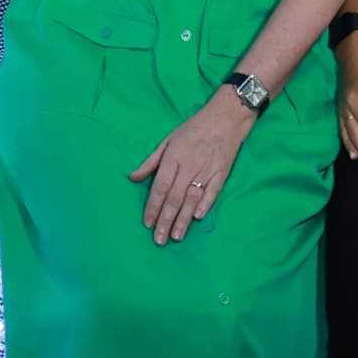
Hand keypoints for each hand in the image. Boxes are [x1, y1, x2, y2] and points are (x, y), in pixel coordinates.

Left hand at [130, 90, 258, 243]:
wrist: (225, 118)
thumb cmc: (193, 129)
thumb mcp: (167, 140)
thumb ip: (150, 161)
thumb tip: (132, 177)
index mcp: (173, 158)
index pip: (161, 187)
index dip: (153, 206)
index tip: (147, 223)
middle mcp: (188, 166)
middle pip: (175, 197)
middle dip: (165, 220)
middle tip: (159, 240)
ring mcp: (206, 170)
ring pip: (192, 199)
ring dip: (183, 219)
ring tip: (176, 236)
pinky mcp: (222, 173)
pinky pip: (212, 192)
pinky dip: (205, 205)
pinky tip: (197, 218)